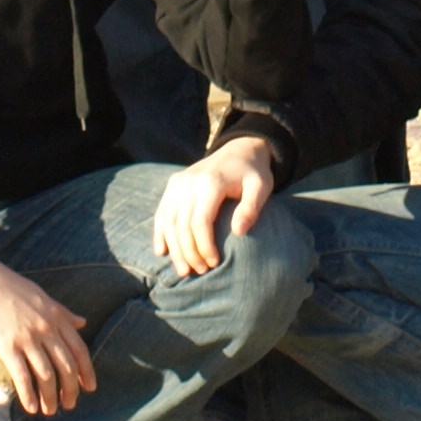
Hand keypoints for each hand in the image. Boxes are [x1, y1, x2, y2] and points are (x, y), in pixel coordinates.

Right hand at [0, 252, 96, 416]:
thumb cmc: (11, 287)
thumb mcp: (42, 296)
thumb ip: (63, 312)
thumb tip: (83, 322)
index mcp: (56, 317)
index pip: (79, 349)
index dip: (86, 371)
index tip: (89, 387)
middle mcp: (45, 329)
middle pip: (66, 365)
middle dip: (70, 389)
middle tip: (69, 404)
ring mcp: (27, 338)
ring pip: (46, 374)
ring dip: (50, 397)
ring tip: (51, 411)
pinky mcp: (6, 346)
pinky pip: (22, 375)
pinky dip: (28, 394)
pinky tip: (31, 408)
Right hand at [153, 137, 282, 276]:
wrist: (239, 149)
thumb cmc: (253, 173)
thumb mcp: (261, 187)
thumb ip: (251, 208)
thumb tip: (239, 233)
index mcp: (210, 182)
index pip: (200, 222)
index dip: (204, 246)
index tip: (214, 264)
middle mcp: (189, 181)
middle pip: (181, 225)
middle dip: (189, 253)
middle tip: (201, 272)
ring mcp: (178, 182)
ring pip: (168, 221)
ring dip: (174, 248)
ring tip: (184, 271)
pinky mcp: (173, 184)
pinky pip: (162, 212)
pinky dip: (160, 233)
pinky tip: (162, 252)